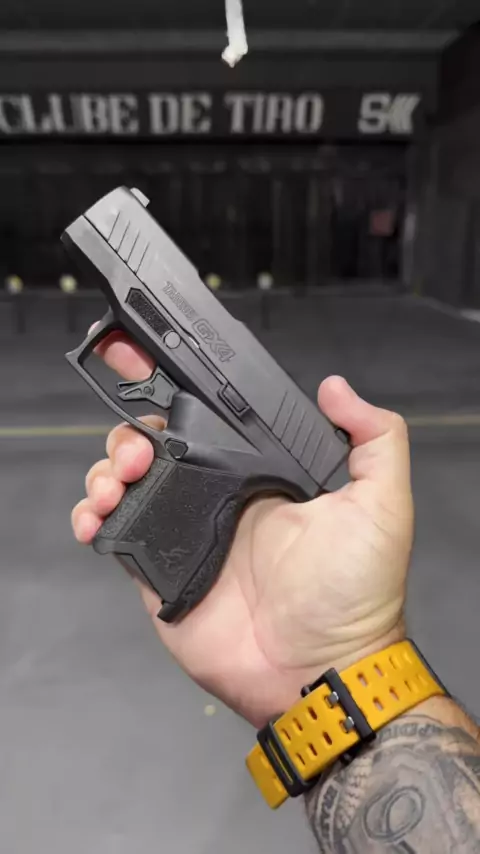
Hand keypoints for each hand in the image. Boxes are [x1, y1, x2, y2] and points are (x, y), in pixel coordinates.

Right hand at [72, 334, 413, 727]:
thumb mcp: (382, 506)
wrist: (317, 670)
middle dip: (132, 436)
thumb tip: (335, 388)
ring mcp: (186, 534)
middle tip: (138, 454)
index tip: (158, 386)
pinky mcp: (160, 572)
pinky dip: (91, 518)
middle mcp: (220, 499)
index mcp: (261, 475)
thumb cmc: (355, 591)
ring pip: (129, 484)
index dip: (179, 403)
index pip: (210, 425)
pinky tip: (95, 516)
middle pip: (158, 448)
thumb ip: (375, 439)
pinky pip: (116, 535)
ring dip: (107, 470)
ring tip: (116, 482)